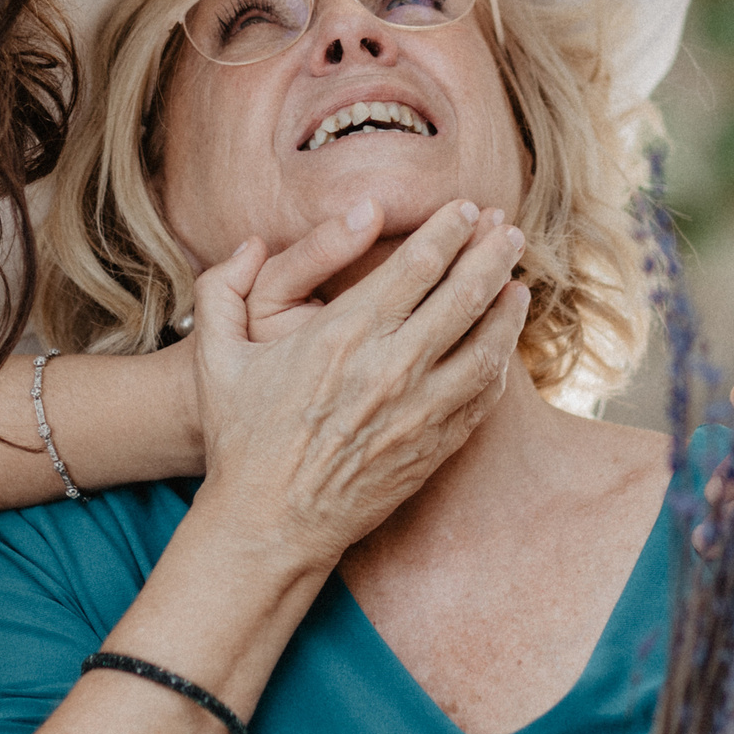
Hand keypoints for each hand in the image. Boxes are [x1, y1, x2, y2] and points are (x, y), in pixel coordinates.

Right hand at [187, 198, 529, 566]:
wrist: (270, 524)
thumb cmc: (242, 438)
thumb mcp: (216, 357)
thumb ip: (221, 290)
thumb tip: (249, 244)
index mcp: (344, 334)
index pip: (418, 264)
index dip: (450, 229)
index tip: (467, 209)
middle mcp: (390, 368)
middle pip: (464, 294)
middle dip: (492, 253)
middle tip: (508, 229)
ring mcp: (419, 411)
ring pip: (486, 346)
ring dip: (508, 308)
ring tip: (518, 281)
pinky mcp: (433, 447)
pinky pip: (482, 397)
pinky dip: (499, 363)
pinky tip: (501, 344)